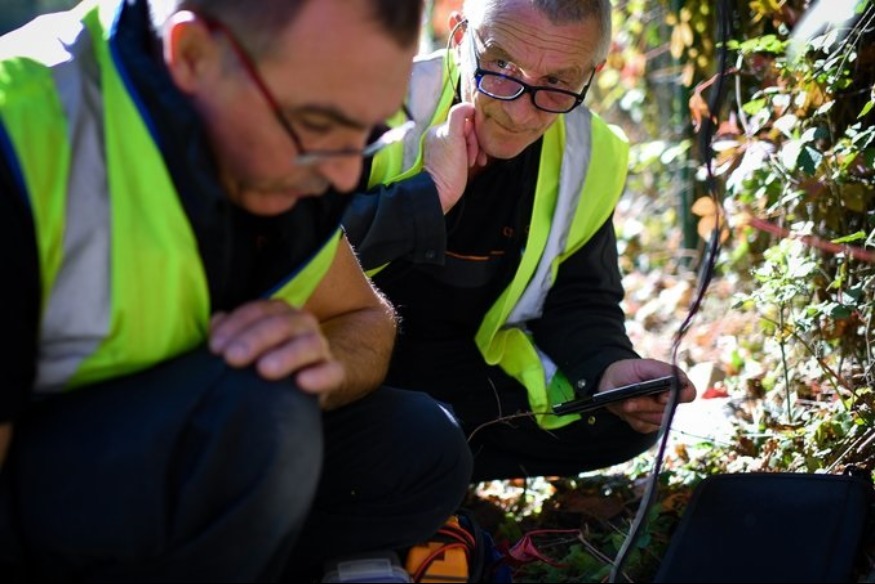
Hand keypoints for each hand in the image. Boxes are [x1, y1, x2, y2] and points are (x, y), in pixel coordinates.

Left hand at [209, 299, 344, 402]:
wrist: (299, 385)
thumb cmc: (263, 361)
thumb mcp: (244, 346)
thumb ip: (229, 332)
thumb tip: (216, 321)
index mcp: (279, 313)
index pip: (258, 311)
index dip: (235, 326)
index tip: (215, 348)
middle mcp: (302, 324)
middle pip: (281, 324)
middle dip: (254, 339)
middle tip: (232, 358)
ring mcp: (319, 347)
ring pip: (309, 344)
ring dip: (286, 355)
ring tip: (264, 370)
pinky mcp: (332, 372)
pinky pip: (333, 371)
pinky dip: (320, 376)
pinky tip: (302, 383)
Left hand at [423, 102, 485, 212]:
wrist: (439, 195)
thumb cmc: (447, 170)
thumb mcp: (453, 138)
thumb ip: (458, 117)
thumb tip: (468, 105)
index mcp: (439, 129)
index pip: (465, 119)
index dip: (475, 132)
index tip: (476, 146)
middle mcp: (439, 135)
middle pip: (467, 130)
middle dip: (476, 143)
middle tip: (476, 158)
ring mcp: (444, 148)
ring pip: (468, 141)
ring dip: (475, 150)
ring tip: (474, 163)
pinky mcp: (448, 160)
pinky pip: (464, 150)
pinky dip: (471, 156)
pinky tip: (472, 165)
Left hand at [600, 358, 696, 433]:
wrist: (609, 384)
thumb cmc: (629, 371)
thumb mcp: (644, 366)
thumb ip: (663, 371)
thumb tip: (680, 381)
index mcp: (674, 383)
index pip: (689, 394)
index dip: (678, 397)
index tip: (660, 397)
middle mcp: (671, 400)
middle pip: (668, 411)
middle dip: (646, 405)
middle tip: (629, 401)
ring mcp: (660, 414)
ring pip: (655, 420)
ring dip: (638, 411)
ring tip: (626, 403)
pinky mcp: (649, 425)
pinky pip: (643, 426)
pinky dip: (631, 418)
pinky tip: (625, 409)